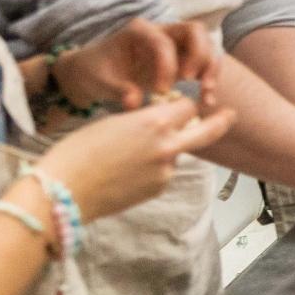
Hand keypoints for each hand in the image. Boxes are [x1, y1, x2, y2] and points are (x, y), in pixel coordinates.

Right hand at [37, 96, 235, 221]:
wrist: (62, 192)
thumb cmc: (78, 151)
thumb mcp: (114, 122)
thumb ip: (144, 121)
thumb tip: (160, 124)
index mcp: (154, 122)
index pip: (187, 106)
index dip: (182, 103)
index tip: (181, 102)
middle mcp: (167, 146)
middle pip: (206, 130)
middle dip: (221, 121)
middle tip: (232, 114)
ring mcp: (165, 171)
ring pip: (175, 153)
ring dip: (164, 151)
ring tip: (125, 158)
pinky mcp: (158, 189)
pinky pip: (162, 172)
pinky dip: (151, 169)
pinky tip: (124, 173)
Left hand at [57, 19, 217, 110]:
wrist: (95, 73)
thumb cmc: (95, 72)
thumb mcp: (100, 82)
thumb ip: (118, 90)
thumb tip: (135, 102)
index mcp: (139, 31)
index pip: (162, 42)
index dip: (166, 66)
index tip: (161, 91)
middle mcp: (162, 31)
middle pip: (195, 31)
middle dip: (200, 55)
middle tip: (194, 82)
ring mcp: (175, 44)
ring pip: (206, 44)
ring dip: (211, 68)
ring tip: (207, 94)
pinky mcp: (182, 59)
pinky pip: (204, 63)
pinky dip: (209, 78)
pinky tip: (207, 99)